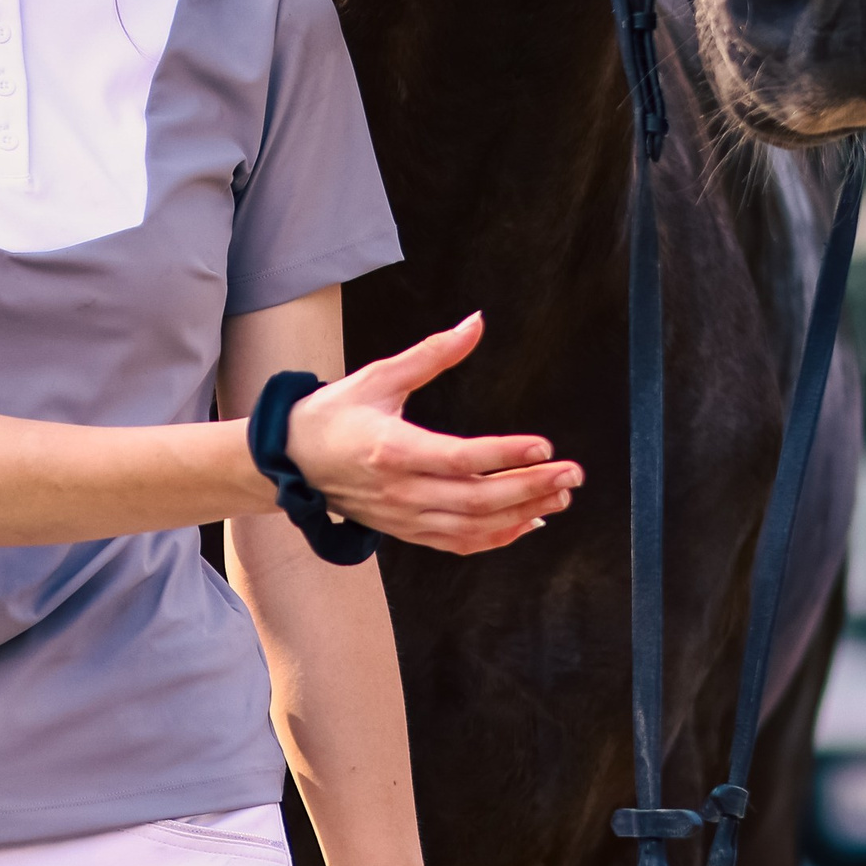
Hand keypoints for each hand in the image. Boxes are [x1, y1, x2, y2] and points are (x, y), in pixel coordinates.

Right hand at [278, 315, 578, 552]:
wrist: (292, 461)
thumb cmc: (335, 413)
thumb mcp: (379, 376)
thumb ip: (433, 353)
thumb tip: (476, 322)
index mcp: (391, 449)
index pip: (459, 459)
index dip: (504, 455)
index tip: (544, 446)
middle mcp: (400, 491)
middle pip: (476, 499)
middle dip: (530, 487)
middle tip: (572, 473)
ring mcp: (404, 518)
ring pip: (473, 527)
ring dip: (523, 513)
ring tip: (562, 494)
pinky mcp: (407, 532)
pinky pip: (460, 543)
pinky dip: (499, 537)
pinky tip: (531, 520)